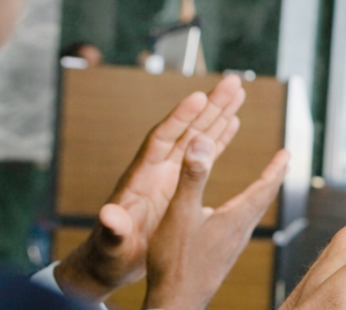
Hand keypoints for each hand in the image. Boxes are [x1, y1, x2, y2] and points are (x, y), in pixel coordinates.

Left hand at [55, 75, 246, 304]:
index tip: (199, 97)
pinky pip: (202, 154)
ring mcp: (167, 175)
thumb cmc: (109, 255)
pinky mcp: (177, 183)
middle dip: (208, 106)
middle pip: (185, 130)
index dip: (179, 120)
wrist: (111, 262)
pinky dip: (218, 137)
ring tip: (238, 93)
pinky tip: (233, 123)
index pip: (161, 141)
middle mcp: (156, 170)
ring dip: (217, 114)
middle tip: (231, 83)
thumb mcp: (112, 244)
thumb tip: (108, 215)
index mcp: (141, 179)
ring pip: (196, 137)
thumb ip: (112, 229)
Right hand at [141, 136, 288, 309]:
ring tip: (264, 184)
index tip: (288, 153)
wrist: (175, 302)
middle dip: (273, 178)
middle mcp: (239, 232)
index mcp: (235, 219)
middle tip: (283, 163)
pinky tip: (232, 216)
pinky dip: (243, 210)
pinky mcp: (221, 255)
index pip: (264, 188)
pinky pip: (239, 226)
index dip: (276, 168)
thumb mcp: (180, 212)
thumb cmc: (176, 261)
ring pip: (251, 214)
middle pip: (263, 200)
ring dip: (260, 194)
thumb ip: (191, 177)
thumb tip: (201, 141)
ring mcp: (231, 246)